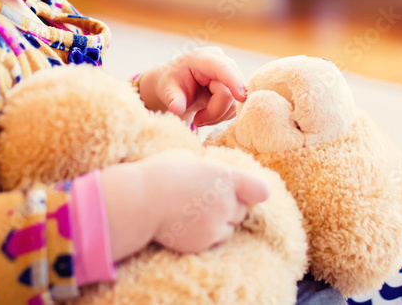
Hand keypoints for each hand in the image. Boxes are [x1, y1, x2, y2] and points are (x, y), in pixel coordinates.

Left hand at [139, 47, 246, 126]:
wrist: (177, 84)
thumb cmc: (172, 83)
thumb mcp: (167, 89)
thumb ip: (172, 98)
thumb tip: (176, 109)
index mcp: (203, 58)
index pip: (223, 68)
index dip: (233, 81)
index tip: (241, 97)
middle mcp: (221, 62)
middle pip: (229, 92)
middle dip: (214, 111)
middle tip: (197, 121)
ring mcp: (230, 74)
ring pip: (233, 103)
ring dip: (217, 115)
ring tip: (199, 116)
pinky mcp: (235, 86)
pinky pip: (234, 107)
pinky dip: (221, 115)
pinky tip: (208, 112)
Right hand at [145, 149, 269, 252]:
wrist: (141, 201)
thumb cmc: (161, 172)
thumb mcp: (188, 158)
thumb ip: (206, 168)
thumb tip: (206, 173)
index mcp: (226, 177)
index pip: (261, 190)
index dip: (255, 192)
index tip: (247, 192)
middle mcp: (227, 202)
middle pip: (242, 210)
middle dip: (230, 207)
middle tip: (208, 202)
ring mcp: (216, 224)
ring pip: (230, 228)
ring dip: (220, 223)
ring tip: (197, 215)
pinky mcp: (203, 243)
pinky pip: (214, 241)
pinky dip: (206, 236)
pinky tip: (188, 226)